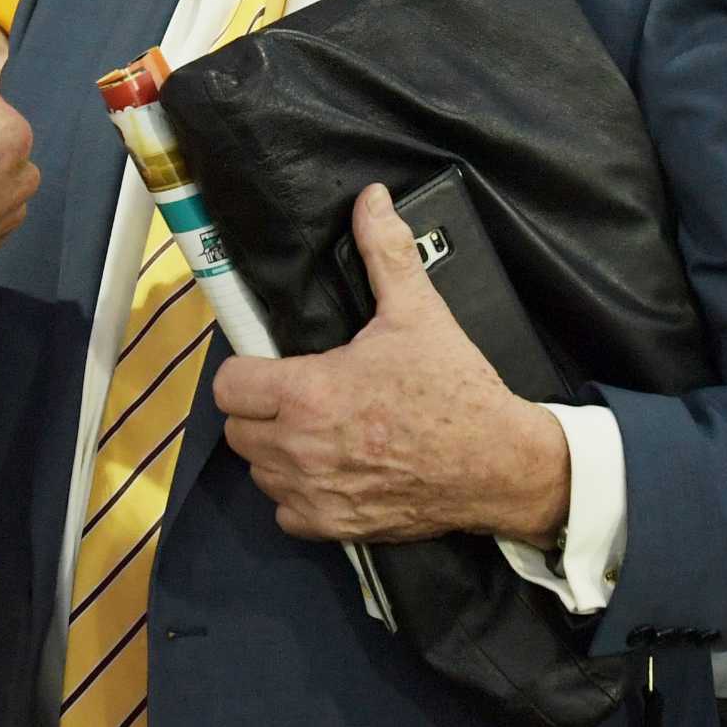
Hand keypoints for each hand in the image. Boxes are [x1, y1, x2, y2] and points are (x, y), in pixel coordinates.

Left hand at [214, 184, 570, 545]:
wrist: (498, 463)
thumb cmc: (455, 390)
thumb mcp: (418, 312)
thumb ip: (385, 252)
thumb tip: (371, 199)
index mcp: (308, 392)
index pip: (228, 385)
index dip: (247, 370)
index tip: (272, 366)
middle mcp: (299, 447)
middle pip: (237, 430)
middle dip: (259, 411)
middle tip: (297, 396)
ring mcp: (313, 492)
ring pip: (259, 472)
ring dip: (275, 453)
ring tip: (313, 432)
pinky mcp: (333, 526)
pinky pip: (286, 513)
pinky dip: (298, 497)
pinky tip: (327, 473)